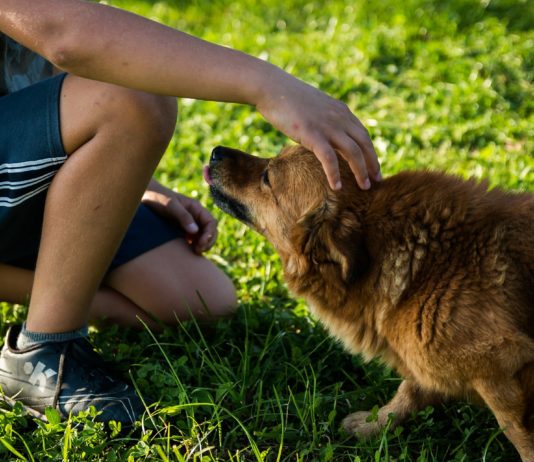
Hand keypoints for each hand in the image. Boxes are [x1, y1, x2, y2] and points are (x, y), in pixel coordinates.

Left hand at [142, 186, 216, 253]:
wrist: (143, 196)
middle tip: (198, 250)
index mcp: (196, 208)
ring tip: (194, 252)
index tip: (201, 243)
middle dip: (208, 242)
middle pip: (210, 231)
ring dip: (202, 245)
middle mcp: (195, 216)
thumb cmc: (157, 198)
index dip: (210, 234)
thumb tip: (195, 231)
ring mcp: (188, 224)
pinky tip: (187, 251)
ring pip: (202, 237)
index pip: (211, 222)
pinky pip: (192, 240)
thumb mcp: (170, 205)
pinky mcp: (181, 230)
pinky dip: (193, 246)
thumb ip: (183, 217)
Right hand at [255, 71, 380, 189]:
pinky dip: (335, 174)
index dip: (371, 152)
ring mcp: (327, 126)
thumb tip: (324, 134)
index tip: (373, 167)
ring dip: (361, 171)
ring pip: (353, 152)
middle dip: (372, 164)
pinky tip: (337, 187)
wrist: (271, 88)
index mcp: (341, 111)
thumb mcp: (314, 108)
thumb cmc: (287, 99)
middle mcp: (339, 118)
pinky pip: (329, 158)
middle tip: (377, 180)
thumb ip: (325, 119)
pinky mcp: (312, 134)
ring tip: (364, 187)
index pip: (363, 134)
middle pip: (364, 144)